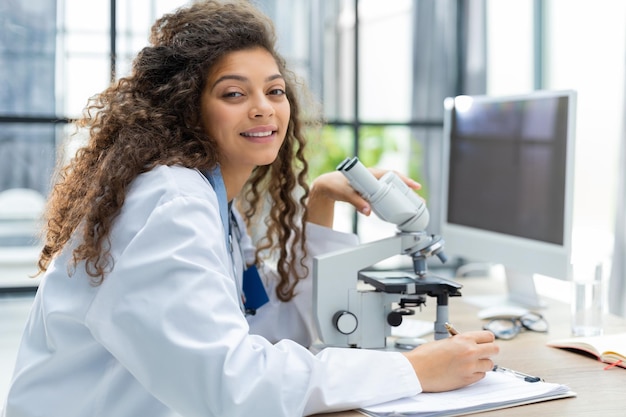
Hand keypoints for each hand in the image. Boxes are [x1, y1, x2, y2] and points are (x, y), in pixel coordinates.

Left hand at [307, 169, 421, 227]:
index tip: (415, 186)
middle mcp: (373, 177)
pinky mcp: (370, 190)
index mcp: (370, 173)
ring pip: (391, 188)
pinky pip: (385, 193)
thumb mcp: (345, 194)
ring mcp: (372, 184)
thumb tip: (369, 212)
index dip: (405, 180)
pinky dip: (393, 199)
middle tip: (420, 200)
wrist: (326, 185)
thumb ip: (356, 202)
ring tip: (414, 204)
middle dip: (408, 191)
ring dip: (402, 195)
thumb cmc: (335, 185)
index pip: (391, 174)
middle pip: (395, 182)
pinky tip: (399, 206)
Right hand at [402, 330, 498, 391]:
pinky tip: (465, 371)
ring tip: (471, 363)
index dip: (486, 340)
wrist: (416, 370)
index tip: (484, 342)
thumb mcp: (445, 341)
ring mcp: (470, 367)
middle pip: (494, 350)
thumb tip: (471, 344)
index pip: (489, 336)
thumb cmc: (425, 355)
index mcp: (464, 339)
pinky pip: (481, 376)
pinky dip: (476, 373)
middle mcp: (470, 352)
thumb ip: (461, 342)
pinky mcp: (467, 380)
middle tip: (482, 353)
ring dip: (482, 364)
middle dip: (489, 351)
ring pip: (489, 364)